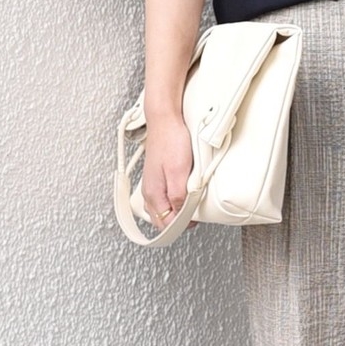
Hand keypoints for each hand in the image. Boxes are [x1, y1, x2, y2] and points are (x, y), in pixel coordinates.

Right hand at [141, 114, 197, 232]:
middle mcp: (149, 191)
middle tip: (195, 215)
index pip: (165, 224)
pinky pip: (164, 196)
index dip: (181, 225)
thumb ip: (178, 197)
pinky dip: (173, 200)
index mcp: (153, 194)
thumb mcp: (179, 172)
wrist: (165, 120)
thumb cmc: (171, 141)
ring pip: (162, 209)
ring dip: (175, 211)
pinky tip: (183, 194)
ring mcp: (152, 183)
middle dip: (178, 221)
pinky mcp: (157, 175)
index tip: (195, 220)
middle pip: (162, 219)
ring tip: (190, 206)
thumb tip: (181, 216)